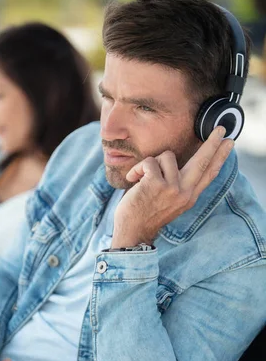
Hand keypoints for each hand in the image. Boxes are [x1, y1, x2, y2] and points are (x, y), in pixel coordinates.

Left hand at [111, 127, 234, 247]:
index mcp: (189, 197)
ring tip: (142, 179)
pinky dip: (137, 169)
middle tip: (219, 128)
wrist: (132, 231)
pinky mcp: (156, 183)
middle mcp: (185, 192)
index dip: (220, 157)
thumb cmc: (145, 213)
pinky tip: (133, 181)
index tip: (229, 143)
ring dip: (151, 164)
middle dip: (212, 143)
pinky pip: (149, 162)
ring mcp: (172, 188)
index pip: (209, 174)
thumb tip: (182, 165)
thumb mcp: (169, 202)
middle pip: (202, 161)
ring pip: (167, 156)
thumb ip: (179, 186)